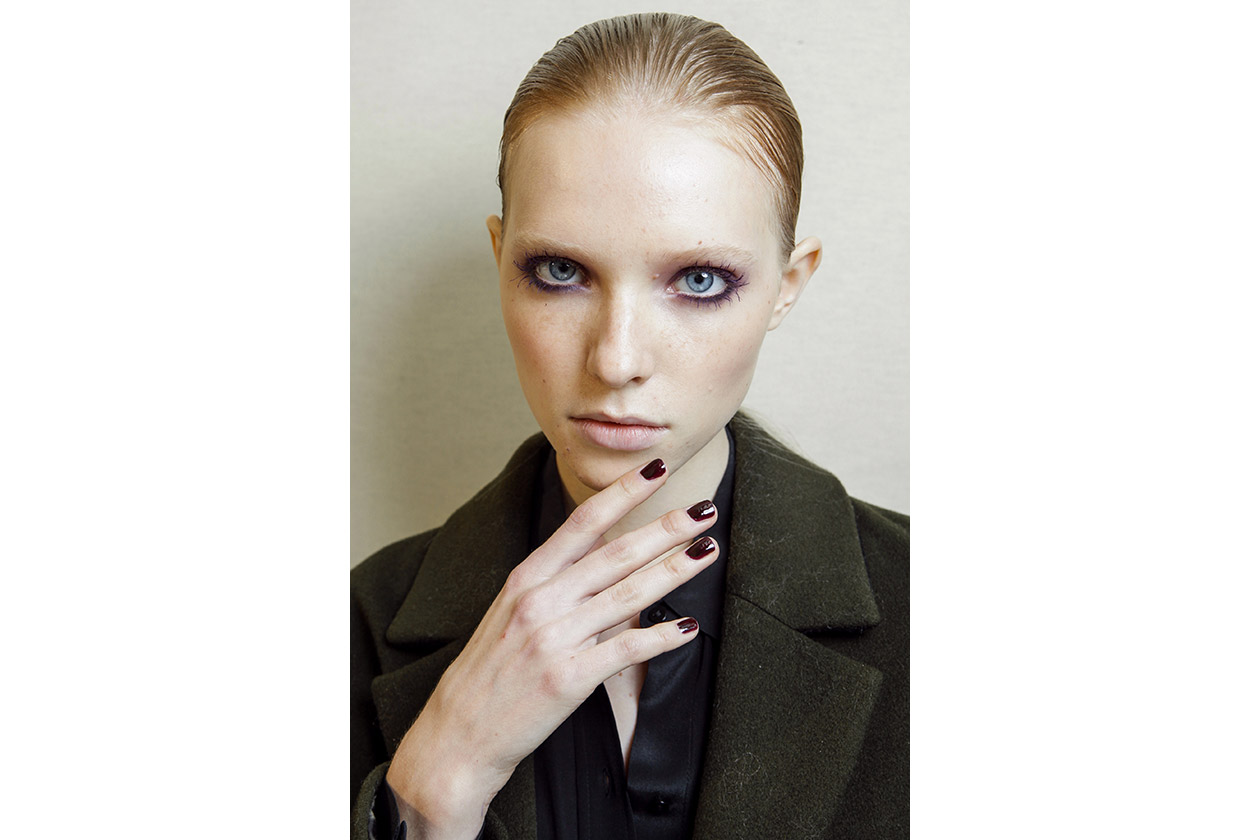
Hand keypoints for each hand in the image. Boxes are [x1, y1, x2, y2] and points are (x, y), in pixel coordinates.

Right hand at [384, 458, 718, 838]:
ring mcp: (554, 639)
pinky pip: (626, 649)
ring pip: (628, 595)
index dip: (624, 494)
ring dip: (674, 570)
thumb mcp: (512, 614)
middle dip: (665, 528)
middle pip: (616, 554)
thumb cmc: (490, 673)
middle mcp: (540, 601)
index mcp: (526, 579)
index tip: (657, 471)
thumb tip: (607, 558)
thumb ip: (557, 585)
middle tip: (704, 509)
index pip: (583, 523)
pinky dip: (662, 638)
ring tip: (707, 551)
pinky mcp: (568, 678)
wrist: (458, 735)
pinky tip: (689, 628)